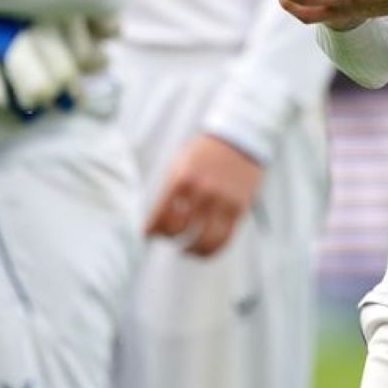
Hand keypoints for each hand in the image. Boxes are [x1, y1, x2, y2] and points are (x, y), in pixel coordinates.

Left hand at [144, 134, 264, 256]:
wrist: (239, 137)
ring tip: (187, 249)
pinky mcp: (239, 208)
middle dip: (170, 238)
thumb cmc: (204, 153)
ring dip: (191, 250)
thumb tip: (159, 222)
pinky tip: (205, 249)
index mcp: (182, 179)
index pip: (160, 216)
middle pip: (179, 230)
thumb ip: (171, 192)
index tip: (148, 235)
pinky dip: (212, 249)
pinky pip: (224, 239)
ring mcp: (222, 201)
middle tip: (169, 238)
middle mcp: (202, 191)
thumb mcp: (181, 164)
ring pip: (204, 241)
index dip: (151, 231)